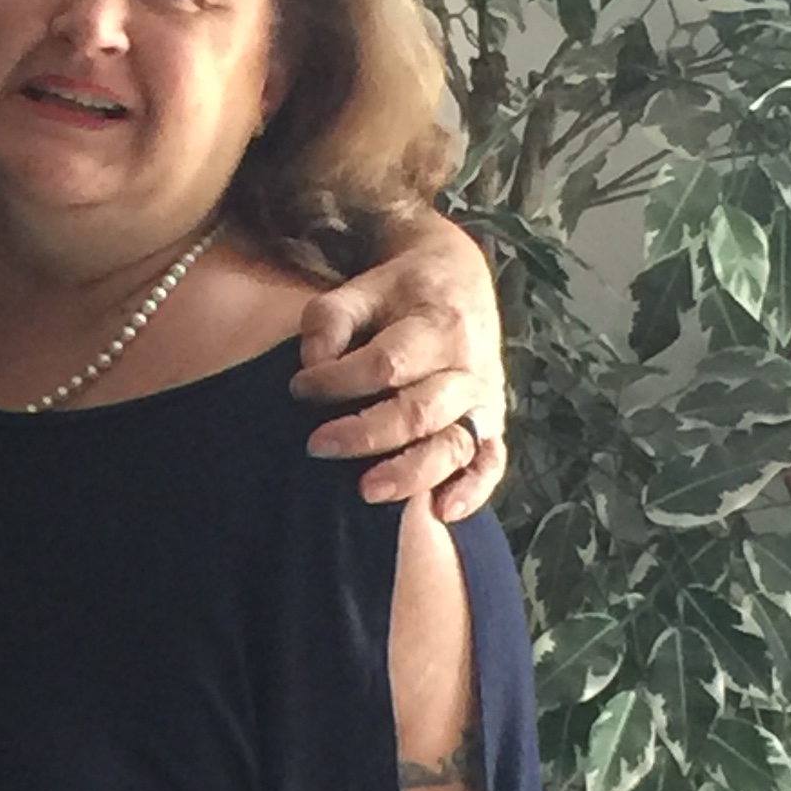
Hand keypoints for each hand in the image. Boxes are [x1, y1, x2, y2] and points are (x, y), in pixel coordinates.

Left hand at [292, 212, 505, 517]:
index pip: (387, 363)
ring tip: (367, 491)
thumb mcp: (363, 287)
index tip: (299, 388)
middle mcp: (468, 368)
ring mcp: (484, 402)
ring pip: (454, 444)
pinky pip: (490, 463)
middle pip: (420, 410)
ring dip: (411, 472)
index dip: (339, 380)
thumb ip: (331, 319)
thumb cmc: (401, 291)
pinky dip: (472, 490)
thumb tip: (312, 364)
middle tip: (317, 446)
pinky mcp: (492, 425)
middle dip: (366, 434)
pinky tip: (442, 511)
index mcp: (438, 326)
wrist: (459, 279)